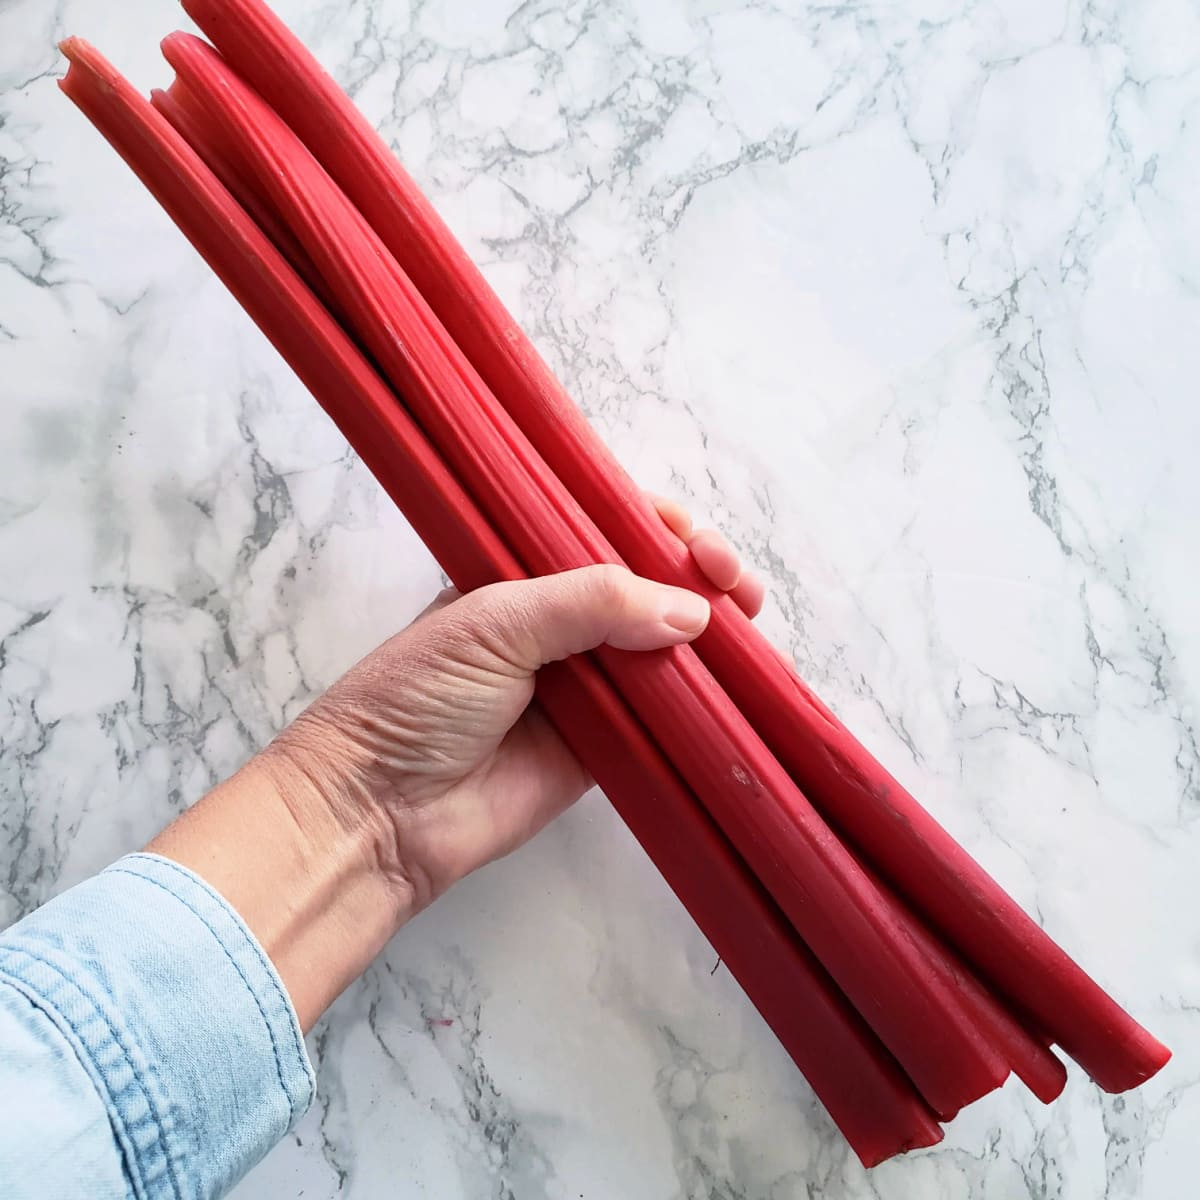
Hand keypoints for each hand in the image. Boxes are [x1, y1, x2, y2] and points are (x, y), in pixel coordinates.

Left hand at [151, 501, 759, 1028]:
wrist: (378, 812)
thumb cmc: (416, 699)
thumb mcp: (495, 622)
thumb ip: (592, 603)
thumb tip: (693, 610)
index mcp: (520, 573)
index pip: (601, 528)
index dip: (655, 525)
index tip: (694, 539)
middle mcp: (557, 622)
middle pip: (645, 584)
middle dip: (697, 574)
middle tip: (735, 583)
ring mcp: (583, 685)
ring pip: (663, 647)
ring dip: (712, 633)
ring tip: (751, 623)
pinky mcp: (603, 748)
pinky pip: (664, 716)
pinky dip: (703, 699)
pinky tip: (741, 684)